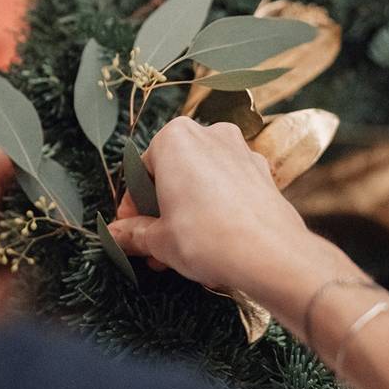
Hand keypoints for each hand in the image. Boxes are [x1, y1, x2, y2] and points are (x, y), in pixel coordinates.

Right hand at [107, 117, 346, 297]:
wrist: (271, 254)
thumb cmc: (208, 238)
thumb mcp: (158, 240)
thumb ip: (134, 233)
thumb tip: (117, 235)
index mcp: (176, 138)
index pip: (140, 171)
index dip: (132, 206)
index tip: (130, 230)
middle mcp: (211, 134)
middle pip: (173, 174)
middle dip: (162, 212)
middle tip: (153, 246)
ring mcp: (242, 152)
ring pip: (202, 183)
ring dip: (187, 214)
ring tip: (179, 253)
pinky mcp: (263, 173)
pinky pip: (228, 189)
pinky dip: (215, 210)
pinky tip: (211, 243)